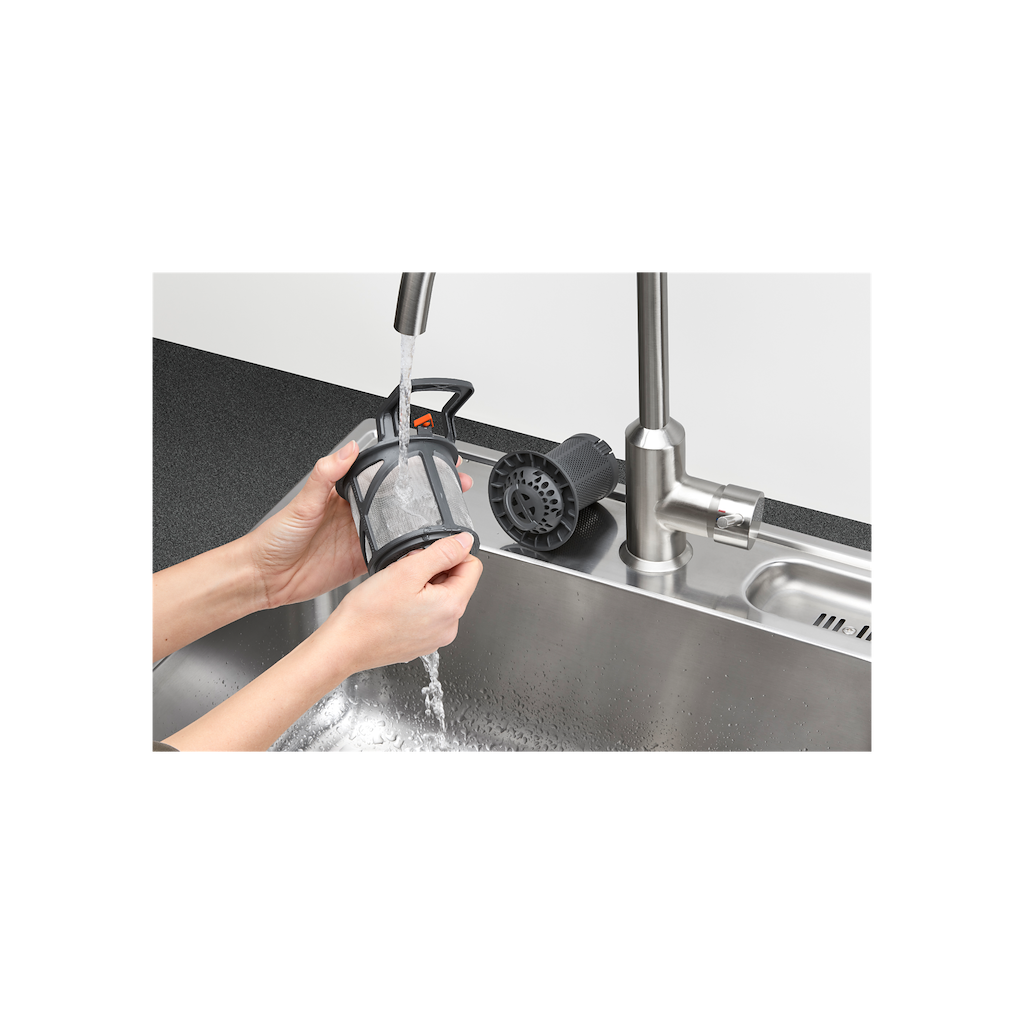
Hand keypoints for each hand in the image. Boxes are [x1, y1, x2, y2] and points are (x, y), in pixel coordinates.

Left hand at [246, 442, 473, 609]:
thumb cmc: (276, 537)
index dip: (407, 469)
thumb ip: (326, 474)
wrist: (265, 576)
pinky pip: (391, 556)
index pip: (382, 475)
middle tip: (452, 487)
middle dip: (427, 494)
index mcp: (345, 494)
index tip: (429, 461)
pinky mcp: (361, 561)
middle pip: (399, 501)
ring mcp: (360, 538)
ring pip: (400, 527)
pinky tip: (424, 549)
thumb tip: (347, 449)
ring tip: (447, 517)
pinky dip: (407, 553)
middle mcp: (356, 515)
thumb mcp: (303, 501)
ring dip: (422, 523)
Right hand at [321, 532, 482, 671]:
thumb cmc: (369, 614)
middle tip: (406, 572)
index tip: (428, 555)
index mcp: (452, 607)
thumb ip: (442, 552)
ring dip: (423, 586)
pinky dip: (415, 604)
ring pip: (440, 598)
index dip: (452, 554)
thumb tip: (465, 541)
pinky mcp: (421, 643)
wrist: (344, 646)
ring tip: (397, 590)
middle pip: (456, 583)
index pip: (472, 567)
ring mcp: (435, 637)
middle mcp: (449, 626)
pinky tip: (395, 605)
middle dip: (434, 570)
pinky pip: (427, 615)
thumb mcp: (408, 570)